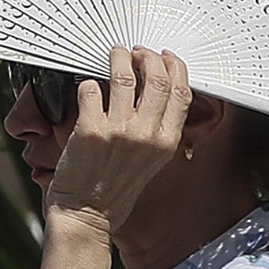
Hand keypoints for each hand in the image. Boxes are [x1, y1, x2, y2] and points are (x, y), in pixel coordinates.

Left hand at [44, 46, 191, 235]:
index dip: (175, 68)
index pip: (182, 93)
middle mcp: (146, 135)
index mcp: (165, 143)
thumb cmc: (114, 191)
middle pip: (158, 79)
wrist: (86, 215)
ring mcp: (118, 131)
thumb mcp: (150, 162)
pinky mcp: (90, 130)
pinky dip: (89, 82)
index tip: (165, 58)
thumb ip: (156, 130)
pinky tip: (88, 86)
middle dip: (148, 57)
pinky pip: (92, 89)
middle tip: (136, 53)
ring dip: (119, 59)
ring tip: (114, 55)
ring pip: (125, 77)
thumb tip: (152, 93)